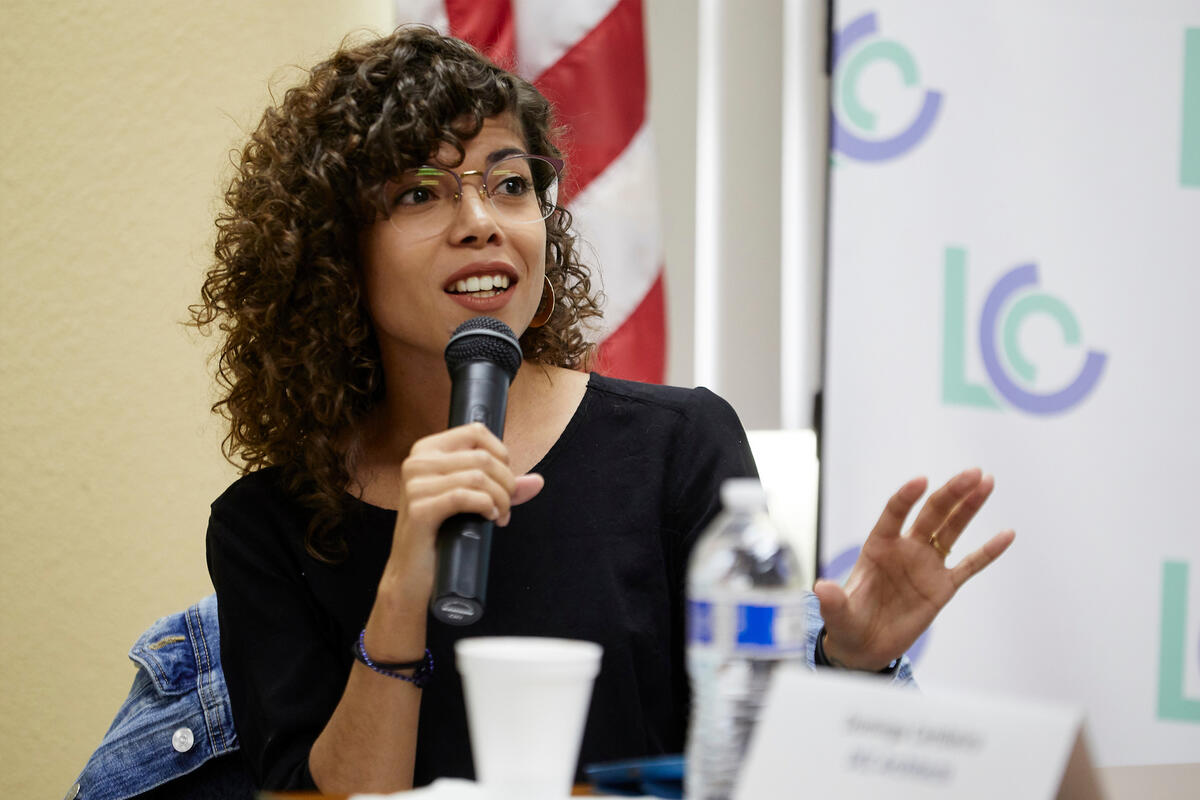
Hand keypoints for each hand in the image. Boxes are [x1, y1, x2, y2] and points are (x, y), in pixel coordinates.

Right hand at [381, 423, 543, 611]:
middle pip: (482, 457)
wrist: (413, 573)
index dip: (501, 455)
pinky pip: (464, 497)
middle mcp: (417, 462)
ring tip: (500, 516)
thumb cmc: (441, 533)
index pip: (476, 431)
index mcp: (427, 450)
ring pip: (478, 477)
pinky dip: (485, 506)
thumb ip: (502, 486)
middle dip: (506, 484)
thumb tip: (537, 481)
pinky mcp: (419, 509)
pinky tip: (488, 518)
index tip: (505, 481)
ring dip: (500, 499)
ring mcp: (415, 485)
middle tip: (506, 507)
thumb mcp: (472, 501)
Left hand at [814, 468, 1014, 670]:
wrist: (864, 646)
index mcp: (877, 547)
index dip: (906, 497)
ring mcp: (926, 566)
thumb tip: (822, 588)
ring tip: (987, 482)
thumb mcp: (838, 614)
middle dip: (951, 493)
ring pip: (952, 530)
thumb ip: (834, 601)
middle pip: (930, 514)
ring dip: (969, 507)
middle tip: (972, 473)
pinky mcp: (942, 587)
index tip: (921, 481)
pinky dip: (988, 551)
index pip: (893, 514)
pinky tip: (1007, 534)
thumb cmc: (848, 622)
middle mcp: (904, 549)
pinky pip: (970, 565)